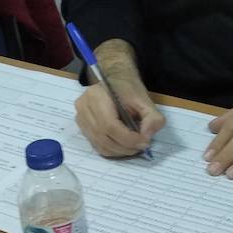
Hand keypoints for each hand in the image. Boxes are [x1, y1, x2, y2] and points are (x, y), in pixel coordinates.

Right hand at [74, 41, 164, 156]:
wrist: (114, 81)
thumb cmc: (127, 89)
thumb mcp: (145, 99)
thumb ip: (152, 117)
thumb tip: (146, 137)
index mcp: (96, 96)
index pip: (109, 125)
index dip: (128, 138)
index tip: (144, 142)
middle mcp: (83, 108)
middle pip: (104, 137)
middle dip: (125, 147)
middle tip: (141, 147)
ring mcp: (80, 119)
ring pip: (100, 144)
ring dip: (119, 151)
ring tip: (134, 147)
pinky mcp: (82, 128)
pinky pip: (97, 146)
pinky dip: (112, 150)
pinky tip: (123, 146)